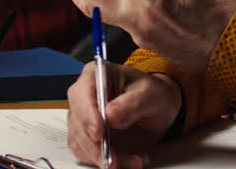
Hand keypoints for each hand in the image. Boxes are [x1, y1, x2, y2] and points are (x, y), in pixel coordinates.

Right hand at [67, 62, 181, 168]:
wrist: (157, 108)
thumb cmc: (151, 93)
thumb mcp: (149, 93)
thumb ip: (130, 103)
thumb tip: (109, 115)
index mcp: (96, 75)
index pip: (81, 94)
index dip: (87, 115)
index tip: (99, 133)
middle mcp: (84, 97)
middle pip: (78, 123)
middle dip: (95, 145)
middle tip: (114, 159)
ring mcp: (84, 118)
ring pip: (81, 143)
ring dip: (103, 157)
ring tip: (132, 160)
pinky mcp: (88, 137)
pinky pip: (89, 155)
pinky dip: (106, 162)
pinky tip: (128, 161)